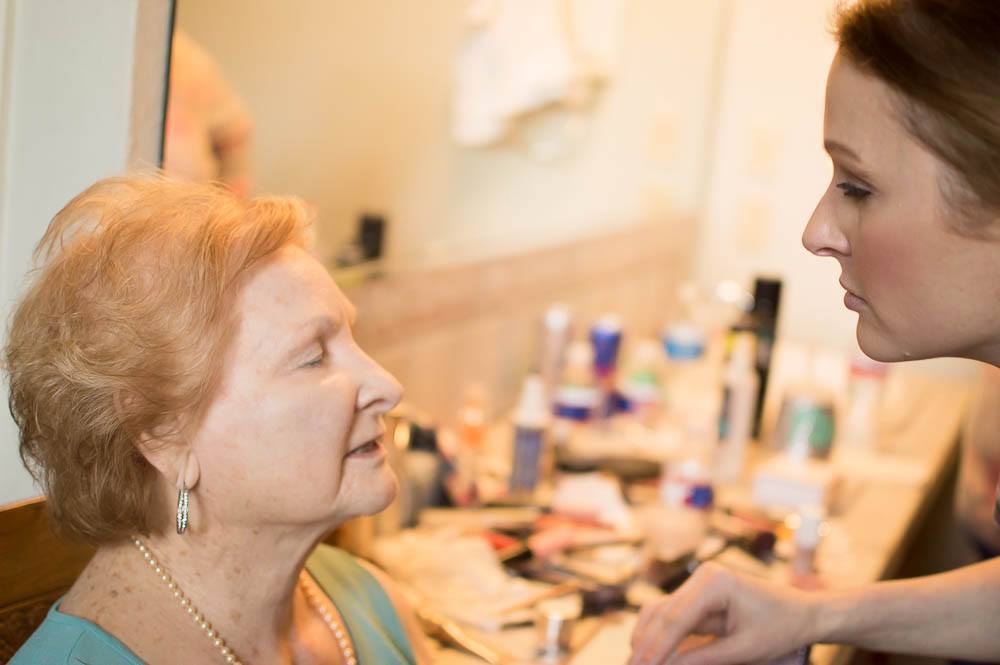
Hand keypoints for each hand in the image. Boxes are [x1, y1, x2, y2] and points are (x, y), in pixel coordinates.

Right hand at [628, 562, 819, 664]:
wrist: (804, 612)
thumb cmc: (781, 627)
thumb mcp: (744, 649)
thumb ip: (703, 659)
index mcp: (715, 582)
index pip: (675, 619)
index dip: (655, 648)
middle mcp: (702, 576)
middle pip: (661, 614)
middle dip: (645, 645)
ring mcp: (698, 584)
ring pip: (659, 612)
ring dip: (646, 639)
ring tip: (635, 664)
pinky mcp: (698, 595)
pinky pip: (671, 615)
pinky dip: (659, 635)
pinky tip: (648, 654)